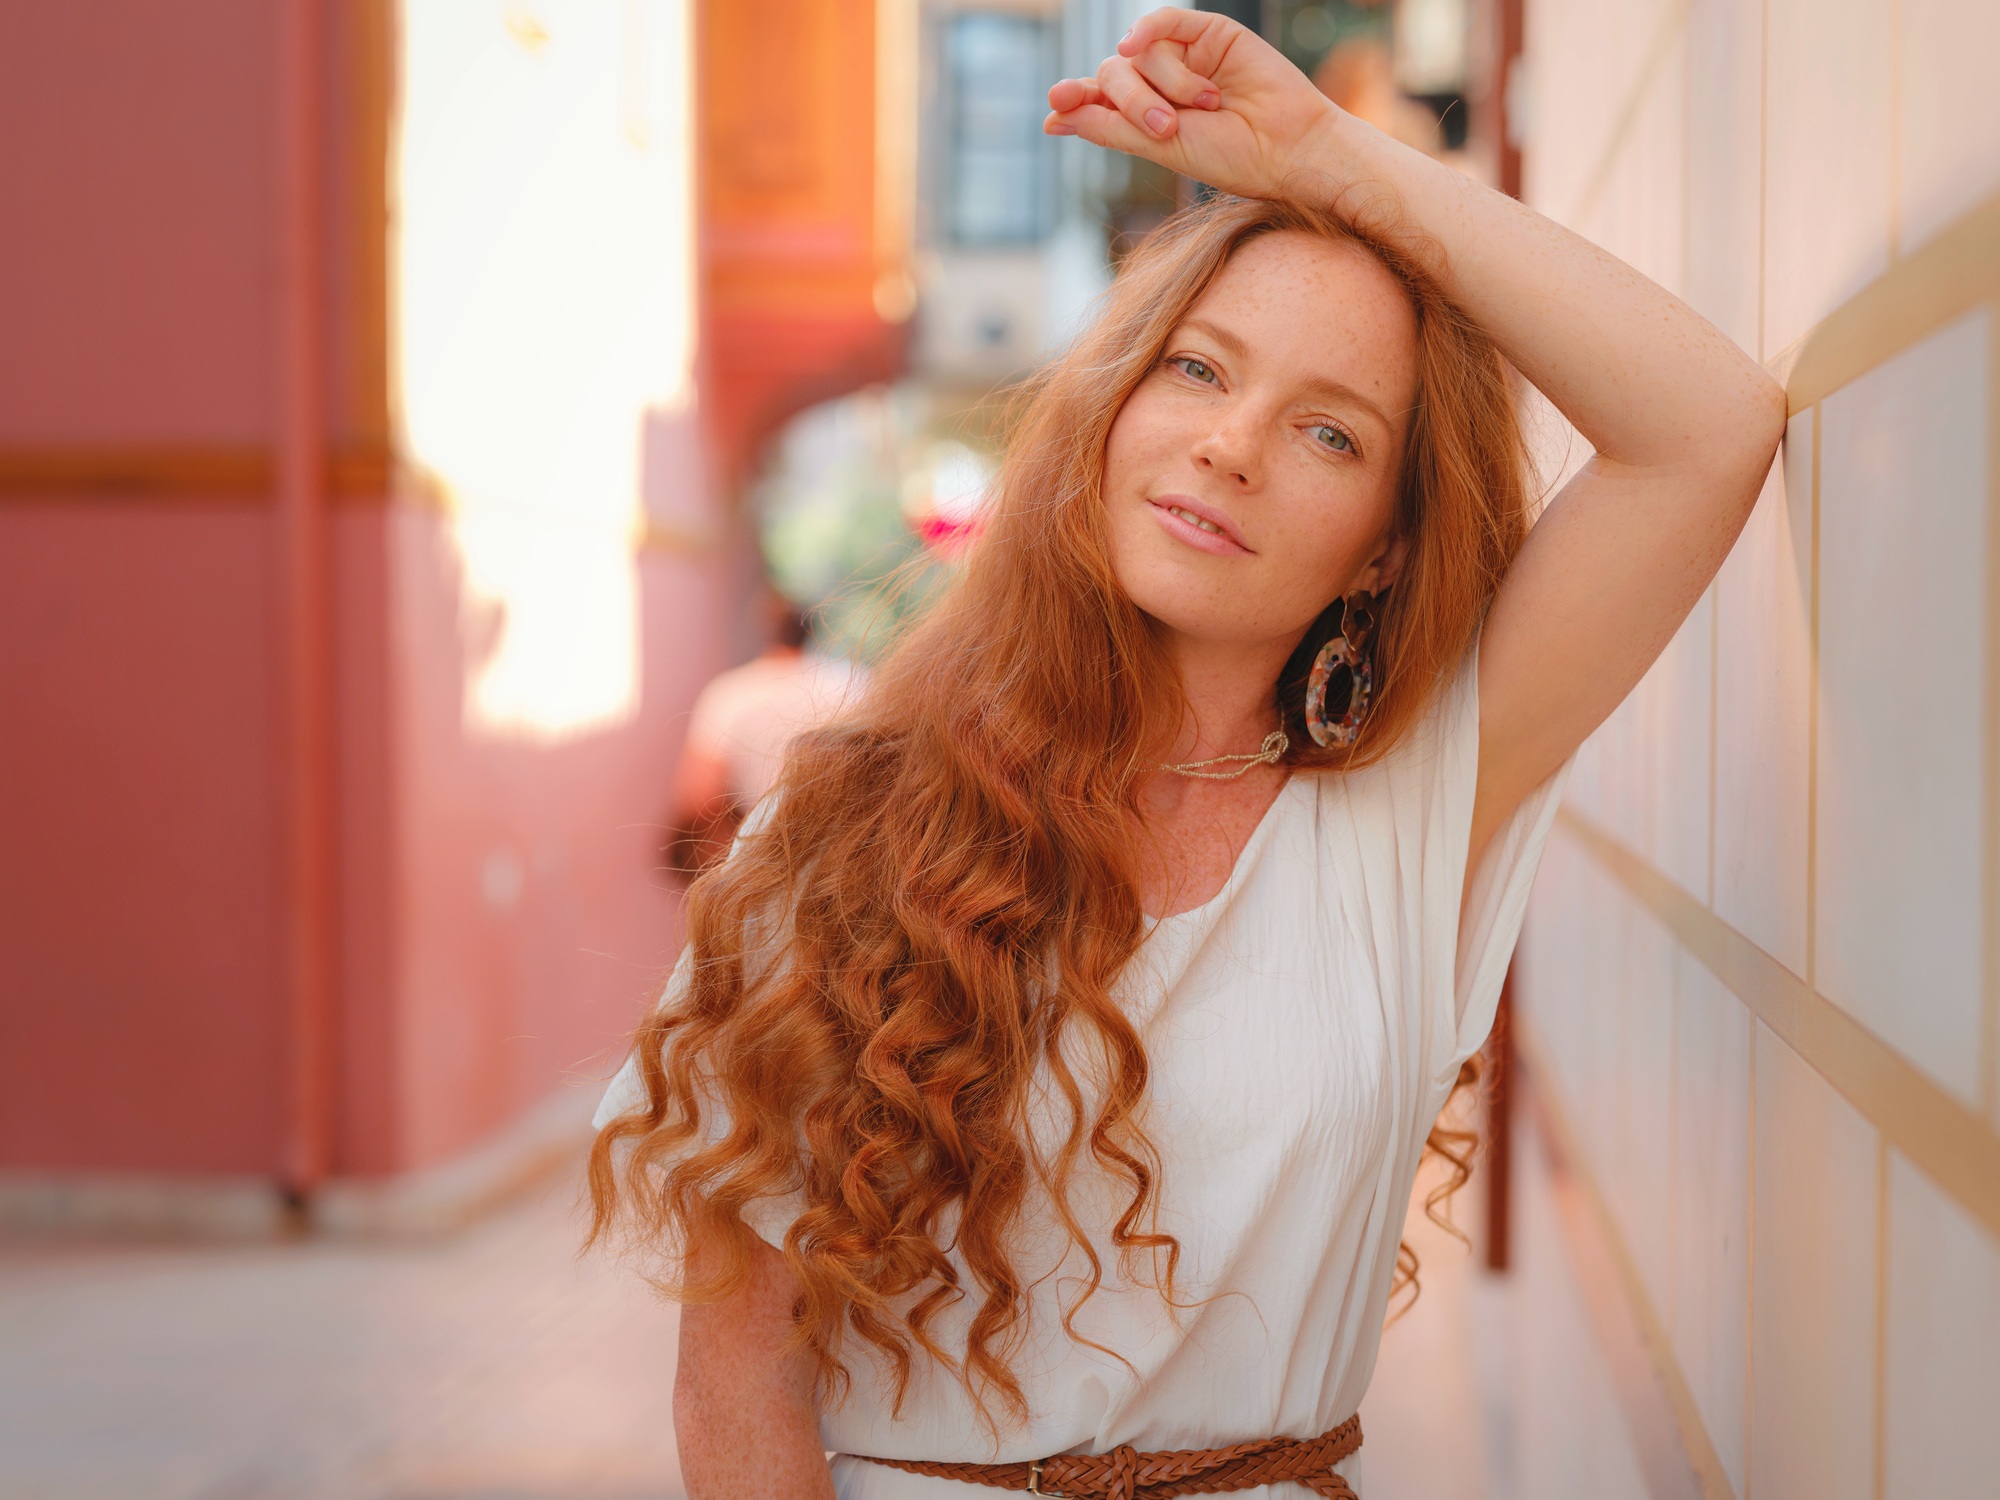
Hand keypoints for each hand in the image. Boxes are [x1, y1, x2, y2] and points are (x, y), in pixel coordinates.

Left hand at [1044, 7, 1340, 201]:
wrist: (1288, 147)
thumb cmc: (1232, 157)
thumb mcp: (1161, 147)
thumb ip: (1108, 127)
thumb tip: (1053, 116)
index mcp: (1146, 119)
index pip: (1098, 101)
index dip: (1075, 99)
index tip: (1056, 104)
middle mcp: (1161, 87)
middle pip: (1114, 75)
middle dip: (1134, 101)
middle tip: (1169, 127)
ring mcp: (1185, 59)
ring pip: (1139, 53)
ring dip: (1165, 82)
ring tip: (1206, 106)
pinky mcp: (1210, 33)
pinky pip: (1164, 20)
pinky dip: (1147, 29)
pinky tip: (1135, 42)